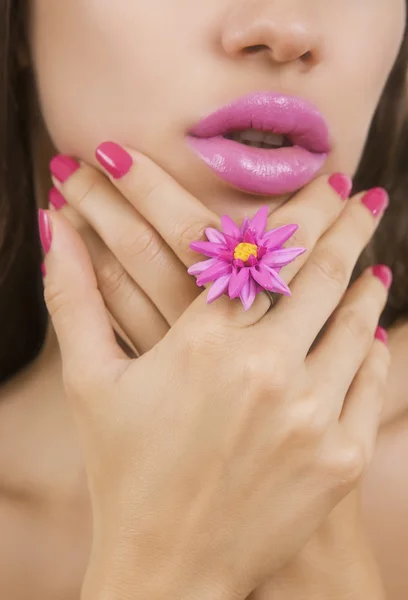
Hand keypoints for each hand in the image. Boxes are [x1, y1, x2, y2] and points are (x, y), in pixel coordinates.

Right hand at [41, 144, 389, 598]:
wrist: (167, 569)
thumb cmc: (124, 473)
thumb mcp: (90, 382)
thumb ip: (73, 298)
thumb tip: (52, 228)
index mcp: (205, 345)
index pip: (265, 252)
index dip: (299, 211)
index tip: (325, 182)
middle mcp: (266, 372)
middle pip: (321, 275)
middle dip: (346, 228)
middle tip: (363, 200)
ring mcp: (310, 416)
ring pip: (356, 324)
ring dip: (366, 285)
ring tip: (374, 262)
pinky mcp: (340, 458)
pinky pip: (370, 382)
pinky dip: (374, 349)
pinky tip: (371, 333)